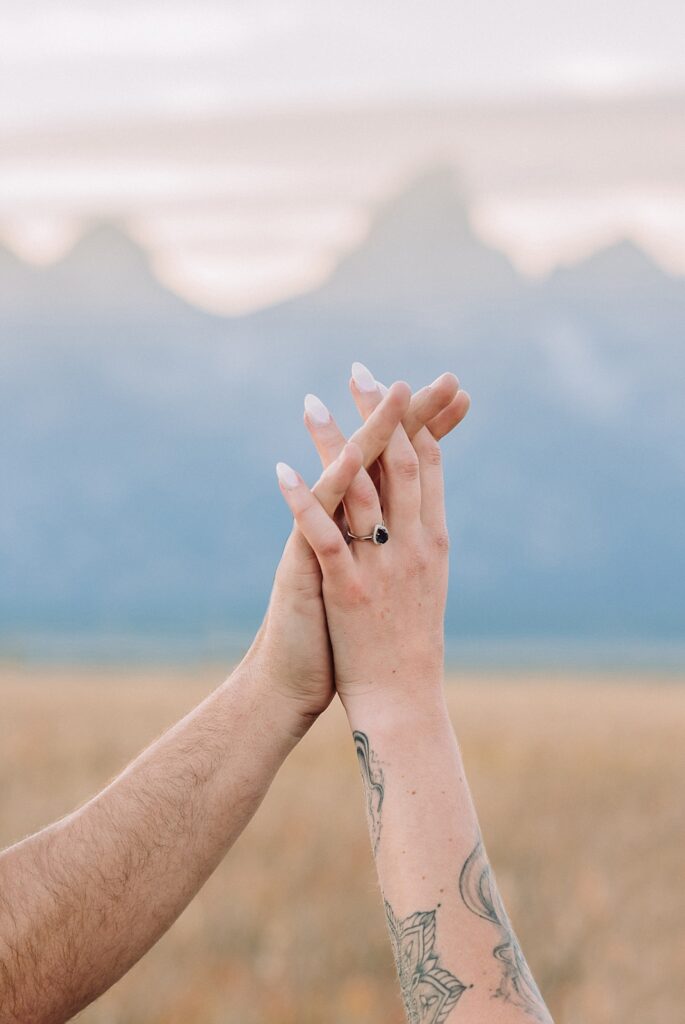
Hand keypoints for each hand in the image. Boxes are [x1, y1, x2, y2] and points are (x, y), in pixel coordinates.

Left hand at [276, 364, 469, 720]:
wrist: (405, 705)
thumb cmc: (412, 647)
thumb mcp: (426, 587)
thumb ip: (418, 544)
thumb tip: (414, 510)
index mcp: (435, 543)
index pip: (428, 466)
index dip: (415, 420)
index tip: (397, 386)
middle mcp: (414, 547)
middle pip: (398, 462)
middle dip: (380, 413)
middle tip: (358, 370)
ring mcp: (383, 567)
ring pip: (359, 488)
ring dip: (333, 441)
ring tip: (309, 402)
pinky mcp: (348, 590)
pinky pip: (325, 535)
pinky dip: (302, 500)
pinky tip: (280, 469)